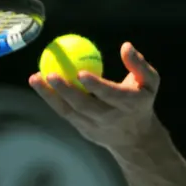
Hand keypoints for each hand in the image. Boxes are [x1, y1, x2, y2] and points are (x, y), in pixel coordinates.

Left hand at [29, 42, 160, 152]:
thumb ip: (139, 65)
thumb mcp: (150, 83)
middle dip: (66, 92)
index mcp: (129, 105)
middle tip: (50, 73)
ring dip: (50, 96)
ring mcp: (94, 127)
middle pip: (85, 106)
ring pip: (69, 112)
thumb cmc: (141, 102)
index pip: (111, 95)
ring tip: (35, 78)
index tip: (81, 73)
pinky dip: (51, 99)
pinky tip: (40, 84)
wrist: (135, 139)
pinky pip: (65, 113)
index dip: (96, 86)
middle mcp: (110, 118)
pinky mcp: (83, 131)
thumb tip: (126, 46)